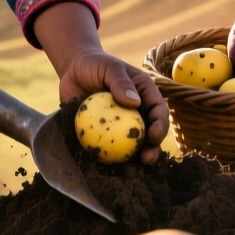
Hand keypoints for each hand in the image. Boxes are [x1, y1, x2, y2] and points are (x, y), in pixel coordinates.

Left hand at [35, 1, 167, 163]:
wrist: (74, 70)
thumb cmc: (95, 64)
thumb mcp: (109, 67)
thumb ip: (120, 82)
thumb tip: (134, 102)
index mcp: (145, 94)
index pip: (159, 110)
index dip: (160, 125)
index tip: (152, 136)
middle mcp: (138, 111)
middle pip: (150, 132)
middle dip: (152, 148)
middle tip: (146, 159)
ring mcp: (122, 123)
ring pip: (133, 144)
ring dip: (135, 158)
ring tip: (132, 169)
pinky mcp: (106, 132)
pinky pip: (111, 146)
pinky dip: (111, 157)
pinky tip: (108, 167)